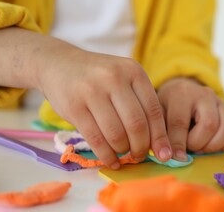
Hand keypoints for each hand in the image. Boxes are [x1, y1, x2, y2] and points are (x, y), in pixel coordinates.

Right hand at [37, 49, 171, 168]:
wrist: (59, 64)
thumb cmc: (99, 77)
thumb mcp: (124, 79)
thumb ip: (141, 105)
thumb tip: (159, 145)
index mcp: (133, 71)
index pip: (154, 110)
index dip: (160, 136)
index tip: (163, 155)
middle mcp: (114, 78)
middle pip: (136, 124)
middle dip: (141, 147)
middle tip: (139, 156)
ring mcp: (92, 91)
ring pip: (116, 134)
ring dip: (123, 151)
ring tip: (123, 153)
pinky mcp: (74, 107)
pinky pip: (95, 139)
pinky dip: (106, 156)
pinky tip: (111, 160)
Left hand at [157, 78, 223, 160]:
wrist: (182, 91)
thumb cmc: (167, 106)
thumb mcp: (158, 114)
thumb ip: (159, 133)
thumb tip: (165, 156)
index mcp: (182, 94)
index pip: (180, 122)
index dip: (177, 143)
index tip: (174, 158)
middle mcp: (205, 95)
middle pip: (209, 125)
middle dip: (198, 143)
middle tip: (189, 147)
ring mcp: (221, 103)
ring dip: (213, 146)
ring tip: (199, 147)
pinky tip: (210, 145)